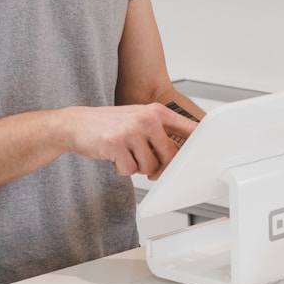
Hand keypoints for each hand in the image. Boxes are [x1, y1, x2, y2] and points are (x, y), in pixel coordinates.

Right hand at [60, 103, 197, 178]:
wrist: (75, 124)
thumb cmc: (110, 124)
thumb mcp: (139, 119)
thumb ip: (160, 132)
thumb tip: (181, 153)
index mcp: (156, 112)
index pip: (188, 129)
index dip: (199, 144)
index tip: (207, 154)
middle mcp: (147, 119)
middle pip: (171, 155)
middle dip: (161, 166)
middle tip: (149, 165)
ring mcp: (131, 131)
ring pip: (150, 166)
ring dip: (138, 167)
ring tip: (126, 153)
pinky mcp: (116, 145)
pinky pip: (130, 171)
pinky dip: (123, 169)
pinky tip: (114, 156)